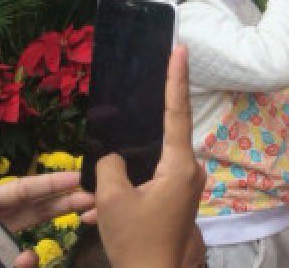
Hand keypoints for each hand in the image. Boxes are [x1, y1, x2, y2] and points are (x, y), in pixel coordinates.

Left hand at [0, 169, 93, 267]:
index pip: (20, 190)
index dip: (48, 183)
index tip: (77, 177)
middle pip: (34, 209)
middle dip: (64, 201)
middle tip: (94, 196)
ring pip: (28, 234)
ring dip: (55, 224)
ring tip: (84, 215)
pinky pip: (8, 260)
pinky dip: (24, 262)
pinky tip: (29, 259)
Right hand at [95, 45, 205, 267]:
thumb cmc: (136, 239)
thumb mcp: (113, 199)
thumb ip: (111, 165)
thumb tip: (114, 157)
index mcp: (180, 164)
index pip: (177, 111)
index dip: (176, 78)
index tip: (181, 49)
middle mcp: (189, 171)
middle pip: (164, 136)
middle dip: (138, 129)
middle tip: (130, 98)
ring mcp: (185, 188)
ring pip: (151, 164)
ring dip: (126, 173)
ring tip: (101, 183)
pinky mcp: (177, 202)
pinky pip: (150, 183)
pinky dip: (127, 191)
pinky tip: (99, 211)